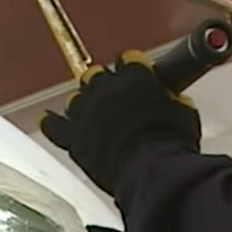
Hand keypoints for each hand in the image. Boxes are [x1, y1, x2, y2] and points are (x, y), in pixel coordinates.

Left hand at [39, 53, 199, 193]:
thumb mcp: (184, 115)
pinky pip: (53, 125)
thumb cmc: (170, 144)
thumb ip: (173, 101)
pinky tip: (46, 119)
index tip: (136, 74)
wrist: (149, 171)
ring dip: (85, 104)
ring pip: (77, 98)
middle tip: (116, 99)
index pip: (128, 60)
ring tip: (93, 115)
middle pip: (97, 75)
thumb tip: (174, 100)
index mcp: (134, 76)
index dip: (133, 68)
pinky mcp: (73, 137)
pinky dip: (51, 122)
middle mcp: (105, 88)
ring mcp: (85, 111)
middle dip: (106, 85)